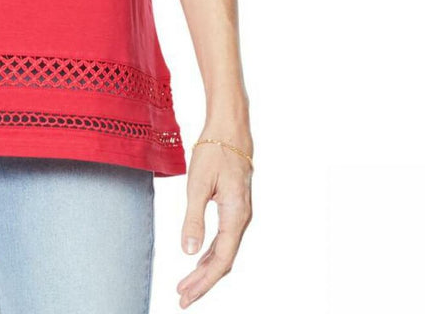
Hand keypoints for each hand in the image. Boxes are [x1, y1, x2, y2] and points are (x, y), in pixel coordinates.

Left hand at [177, 125, 252, 306]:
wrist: (230, 127)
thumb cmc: (214, 150)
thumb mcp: (198, 183)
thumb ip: (193, 218)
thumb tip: (187, 252)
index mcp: (236, 215)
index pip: (221, 260)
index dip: (203, 282)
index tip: (186, 295)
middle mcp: (242, 218)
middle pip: (224, 261)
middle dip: (203, 281)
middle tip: (182, 297)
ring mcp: (241, 213)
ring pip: (225, 251)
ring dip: (206, 269)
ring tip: (186, 284)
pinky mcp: (235, 206)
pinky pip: (225, 238)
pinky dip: (211, 253)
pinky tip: (199, 258)